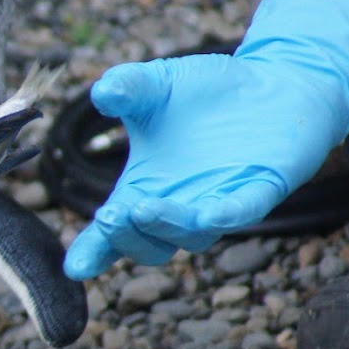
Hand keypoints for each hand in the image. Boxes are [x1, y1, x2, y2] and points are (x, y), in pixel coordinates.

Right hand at [63, 0, 348, 279]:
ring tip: (144, 206)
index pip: (112, 234)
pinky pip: (240, 212)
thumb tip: (103, 92)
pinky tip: (209, 214)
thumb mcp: (157, 84)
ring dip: (166, 226)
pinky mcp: (259, 190)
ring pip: (191, 236)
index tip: (74, 267)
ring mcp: (218, 204)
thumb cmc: (208, 91)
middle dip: (126, 236)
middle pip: (148, 246)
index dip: (93, 253)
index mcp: (144, 191)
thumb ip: (128, 87)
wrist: (274, 81)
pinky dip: (224, 215)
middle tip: (111, 216)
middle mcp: (178, 208)